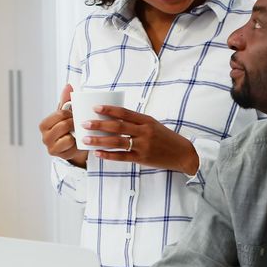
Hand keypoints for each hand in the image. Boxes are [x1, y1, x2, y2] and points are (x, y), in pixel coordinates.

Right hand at [37, 84, 87, 167]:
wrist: (75, 147)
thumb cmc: (69, 129)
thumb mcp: (67, 114)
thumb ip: (66, 100)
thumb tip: (68, 85)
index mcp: (44, 125)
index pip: (59, 114)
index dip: (69, 114)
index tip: (73, 115)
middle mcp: (44, 137)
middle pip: (63, 125)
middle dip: (73, 123)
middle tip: (77, 124)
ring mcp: (51, 147)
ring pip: (67, 136)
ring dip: (74, 134)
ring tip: (76, 133)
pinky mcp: (59, 156)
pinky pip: (71, 146)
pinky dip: (76, 143)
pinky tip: (76, 142)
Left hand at [82, 106, 198, 173]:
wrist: (182, 153)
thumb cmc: (165, 137)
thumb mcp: (152, 124)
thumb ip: (136, 121)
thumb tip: (114, 117)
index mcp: (146, 120)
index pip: (124, 112)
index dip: (109, 110)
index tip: (95, 108)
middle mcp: (144, 132)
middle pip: (118, 126)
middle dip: (99, 125)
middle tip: (84, 123)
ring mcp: (143, 146)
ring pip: (117, 142)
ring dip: (99, 140)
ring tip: (86, 139)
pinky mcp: (142, 159)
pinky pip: (122, 157)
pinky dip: (108, 155)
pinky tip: (98, 153)